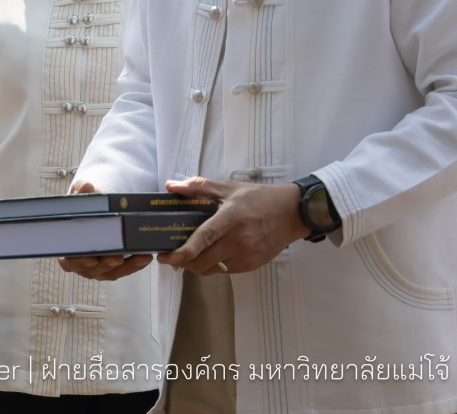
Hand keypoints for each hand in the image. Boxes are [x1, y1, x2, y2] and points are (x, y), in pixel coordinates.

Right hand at [58, 179, 154, 279]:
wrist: (95, 215)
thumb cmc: (83, 210)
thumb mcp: (80, 198)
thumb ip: (81, 192)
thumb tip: (87, 186)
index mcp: (67, 250)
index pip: (69, 261)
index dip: (78, 262)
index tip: (90, 259)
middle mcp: (82, 263)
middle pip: (93, 269)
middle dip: (106, 264)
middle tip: (117, 258)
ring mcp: (98, 268)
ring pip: (112, 271)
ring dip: (127, 266)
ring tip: (140, 256)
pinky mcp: (113, 268)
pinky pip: (124, 269)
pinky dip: (135, 264)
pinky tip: (146, 256)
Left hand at [155, 177, 306, 274]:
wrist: (291, 213)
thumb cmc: (258, 198)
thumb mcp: (228, 188)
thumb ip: (198, 187)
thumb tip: (170, 186)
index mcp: (231, 218)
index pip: (204, 238)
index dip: (182, 251)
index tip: (164, 256)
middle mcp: (239, 240)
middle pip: (203, 260)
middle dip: (181, 262)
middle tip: (167, 257)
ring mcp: (246, 255)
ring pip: (211, 269)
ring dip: (195, 266)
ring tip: (185, 256)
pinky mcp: (251, 265)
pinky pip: (224, 270)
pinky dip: (211, 266)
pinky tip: (207, 256)